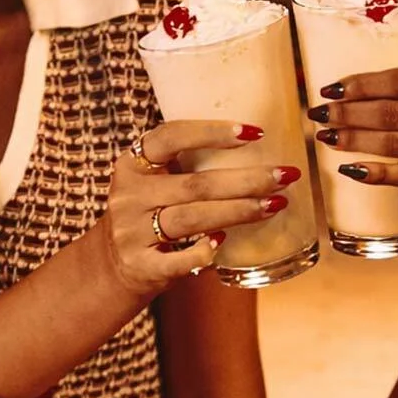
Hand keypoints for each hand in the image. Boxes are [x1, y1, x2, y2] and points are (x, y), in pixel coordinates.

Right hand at [94, 120, 302, 296]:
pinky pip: (179, 259)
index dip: (212, 132)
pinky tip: (223, 243)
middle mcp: (128, 195)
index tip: (255, 133)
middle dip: (246, 180)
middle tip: (284, 176)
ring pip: (192, 218)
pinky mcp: (139, 265)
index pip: (170, 137)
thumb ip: (187, 165)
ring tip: (274, 205)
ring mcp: (131, 231)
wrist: (113, 265)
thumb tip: (258, 149)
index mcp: (133, 164)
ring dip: (239, 211)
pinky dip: (204, 251)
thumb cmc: (151, 214)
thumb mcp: (155, 182)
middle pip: (195, 184)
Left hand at [308, 69, 397, 216]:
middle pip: (394, 109)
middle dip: (349, 110)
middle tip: (317, 112)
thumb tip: (385, 88)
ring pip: (396, 140)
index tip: (334, 86)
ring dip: (356, 138)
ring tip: (327, 137)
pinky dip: (378, 171)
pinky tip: (352, 170)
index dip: (364, 82)